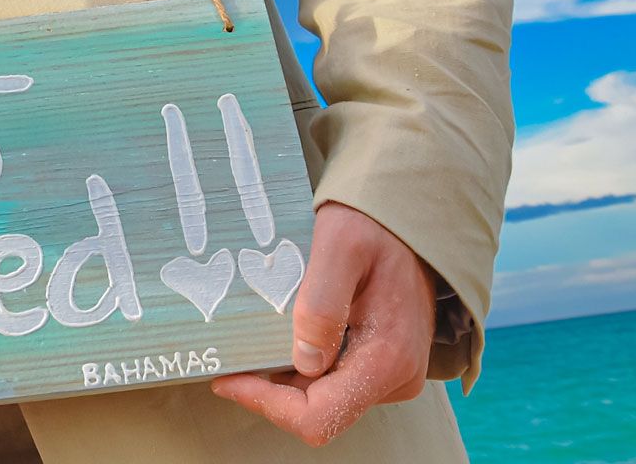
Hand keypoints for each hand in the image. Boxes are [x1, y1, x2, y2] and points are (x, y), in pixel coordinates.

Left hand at [212, 202, 435, 445]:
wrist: (408, 218)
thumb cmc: (372, 225)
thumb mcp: (339, 247)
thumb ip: (321, 305)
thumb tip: (304, 362)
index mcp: (387, 359)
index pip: (319, 416)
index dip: (266, 404)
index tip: (227, 378)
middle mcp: (395, 378)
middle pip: (318, 412)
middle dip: (270, 390)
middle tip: (233, 357)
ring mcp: (390, 374)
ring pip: (322, 397)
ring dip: (283, 376)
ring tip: (256, 338)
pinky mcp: (382, 363)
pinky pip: (332, 379)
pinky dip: (300, 363)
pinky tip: (283, 333)